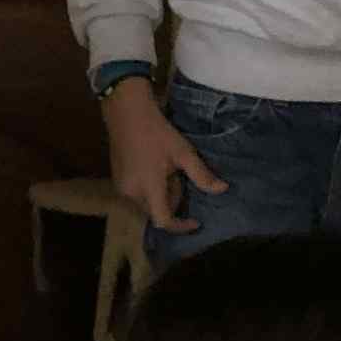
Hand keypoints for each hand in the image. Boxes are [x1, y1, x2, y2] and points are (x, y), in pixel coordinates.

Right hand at [102, 76, 228, 232]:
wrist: (127, 113)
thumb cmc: (157, 132)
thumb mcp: (183, 153)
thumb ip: (202, 175)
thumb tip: (222, 189)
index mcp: (149, 188)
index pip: (164, 221)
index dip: (181, 226)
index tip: (196, 222)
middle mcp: (131, 194)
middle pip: (156, 212)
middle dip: (172, 203)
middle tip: (180, 179)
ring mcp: (121, 189)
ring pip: (147, 204)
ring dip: (161, 196)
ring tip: (167, 171)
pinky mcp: (117, 182)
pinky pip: (137, 195)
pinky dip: (150, 189)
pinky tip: (154, 168)